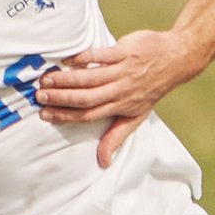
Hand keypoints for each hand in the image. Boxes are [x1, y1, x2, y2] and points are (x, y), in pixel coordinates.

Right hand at [37, 28, 194, 166]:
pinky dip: (83, 58)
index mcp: (121, 107)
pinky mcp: (126, 52)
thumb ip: (117, 135)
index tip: (45, 115)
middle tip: (39, 96)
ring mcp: (124, 71)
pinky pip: (101, 55)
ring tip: (47, 79)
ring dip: (67, 79)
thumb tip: (104, 162)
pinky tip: (68, 60)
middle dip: (61, 98)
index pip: (89, 115)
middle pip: (87, 98)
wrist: (175, 59)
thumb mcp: (137, 116)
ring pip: (91, 77)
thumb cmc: (151, 88)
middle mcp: (121, 92)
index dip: (66, 116)